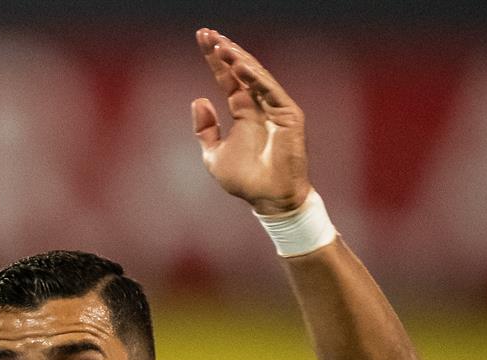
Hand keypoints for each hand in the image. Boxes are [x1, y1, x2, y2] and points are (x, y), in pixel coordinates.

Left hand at [191, 29, 310, 214]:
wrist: (267, 198)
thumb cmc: (244, 180)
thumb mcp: (213, 154)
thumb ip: (205, 129)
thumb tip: (198, 99)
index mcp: (242, 111)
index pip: (227, 79)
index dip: (214, 60)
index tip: (202, 39)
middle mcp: (259, 104)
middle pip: (240, 71)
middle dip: (224, 52)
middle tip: (208, 33)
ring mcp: (275, 107)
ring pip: (255, 76)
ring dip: (238, 60)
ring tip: (221, 46)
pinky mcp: (288, 114)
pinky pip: (270, 91)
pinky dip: (256, 78)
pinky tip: (240, 66)